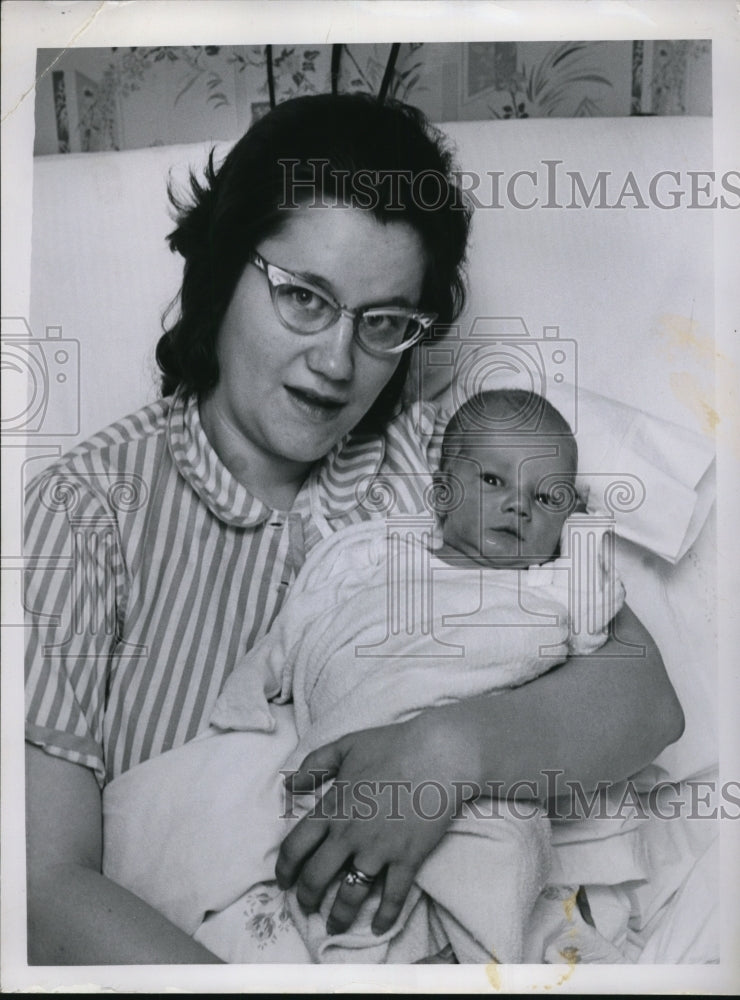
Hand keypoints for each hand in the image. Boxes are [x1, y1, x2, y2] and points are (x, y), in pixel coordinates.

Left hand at [275, 712, 477, 936]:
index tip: (284, 882)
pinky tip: (378, 928)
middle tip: (306, 907)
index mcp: (331, 808)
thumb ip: (314, 764)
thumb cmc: (392, 746)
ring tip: (335, 925)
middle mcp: (349, 834)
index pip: (295, 848)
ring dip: (339, 916)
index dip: (284, 871)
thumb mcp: (345, 746)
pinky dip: (384, 917)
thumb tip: (290, 784)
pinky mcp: (407, 858)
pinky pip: (392, 897)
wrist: (438, 754)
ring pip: (350, 895)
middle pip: (316, 878)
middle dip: (306, 899)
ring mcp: (378, 849)